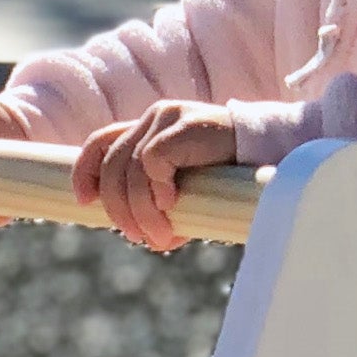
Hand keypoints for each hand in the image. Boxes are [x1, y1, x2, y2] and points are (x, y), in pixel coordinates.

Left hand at [72, 101, 239, 251]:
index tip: (83, 202)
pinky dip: (157, 190)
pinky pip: (152, 162)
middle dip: (118, 209)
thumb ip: (163, 201)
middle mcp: (154, 118)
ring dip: (141, 212)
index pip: (101, 142)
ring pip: (131, 171)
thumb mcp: (188, 187)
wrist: (273, 153)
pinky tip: (173, 205)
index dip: (85, 172)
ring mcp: (167, 118)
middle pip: (112, 166)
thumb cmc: (232, 176)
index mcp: (149, 129)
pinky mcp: (182, 124)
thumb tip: (147, 238)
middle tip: (137, 238)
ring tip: (160, 236)